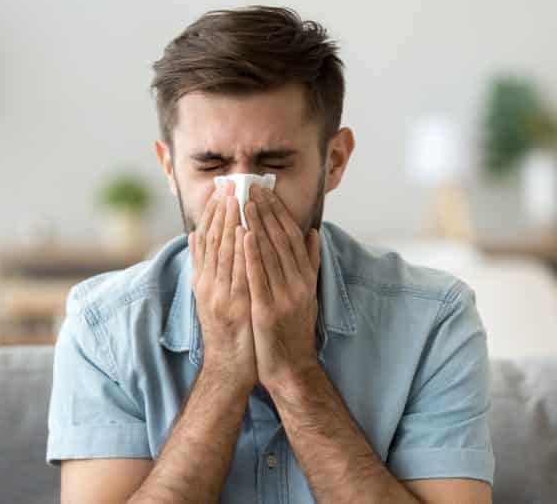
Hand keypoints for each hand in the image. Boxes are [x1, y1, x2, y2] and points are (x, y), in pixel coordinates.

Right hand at [189, 182, 257, 388]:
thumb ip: (204, 266)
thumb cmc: (225, 331)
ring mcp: (220, 296)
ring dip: (230, 224)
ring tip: (236, 199)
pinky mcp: (235, 307)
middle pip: (213, 242)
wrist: (228, 368)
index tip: (222, 191)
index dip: (214, 214)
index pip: (207, 240)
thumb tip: (196, 236)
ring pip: (224, 253)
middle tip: (230, 185)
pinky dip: (240, 251)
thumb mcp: (209, 296)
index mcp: (203, 280)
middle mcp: (208, 285)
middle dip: (222, 211)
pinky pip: (238, 274)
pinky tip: (245, 232)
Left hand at [243, 185, 320, 389]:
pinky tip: (243, 236)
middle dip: (266, 211)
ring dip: (257, 225)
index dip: (279, 212)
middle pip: (281, 240)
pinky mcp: (269, 311)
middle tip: (252, 187)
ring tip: (245, 202)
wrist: (292, 368)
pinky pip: (259, 278)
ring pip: (270, 254)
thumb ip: (310, 262)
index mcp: (306, 277)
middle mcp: (298, 284)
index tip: (266, 191)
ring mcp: (284, 297)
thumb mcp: (307, 293)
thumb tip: (313, 232)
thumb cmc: (294, 329)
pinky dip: (252, 255)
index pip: (292, 236)